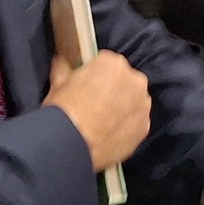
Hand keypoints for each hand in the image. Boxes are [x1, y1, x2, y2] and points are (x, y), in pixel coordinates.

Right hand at [45, 52, 150, 172]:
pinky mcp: (145, 127)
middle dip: (113, 90)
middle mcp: (134, 80)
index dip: (96, 76)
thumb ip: (65, 67)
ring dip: (123, 108)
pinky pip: (136, 122)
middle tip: (95, 106)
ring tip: (103, 122)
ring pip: (134, 102)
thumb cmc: (63, 111)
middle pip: (125, 82)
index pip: (107, 64)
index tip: (89, 87)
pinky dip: (127, 127)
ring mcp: (143, 104)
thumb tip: (62, 60)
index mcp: (114, 63)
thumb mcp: (58, 84)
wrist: (70, 144)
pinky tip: (110, 134)